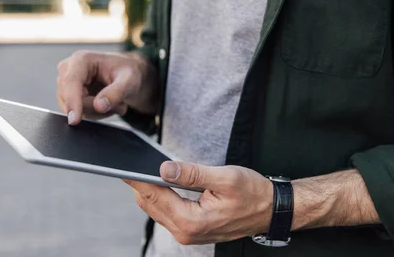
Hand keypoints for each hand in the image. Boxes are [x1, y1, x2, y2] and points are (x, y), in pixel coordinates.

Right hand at [57, 51, 156, 123]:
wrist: (127, 75)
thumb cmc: (128, 72)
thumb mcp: (129, 80)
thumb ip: (116, 92)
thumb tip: (99, 106)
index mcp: (82, 59)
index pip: (70, 82)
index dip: (72, 102)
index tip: (75, 120)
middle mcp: (68, 69)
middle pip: (73, 99)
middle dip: (96, 107)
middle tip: (118, 103)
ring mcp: (66, 84)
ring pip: (75, 109)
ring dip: (98, 112)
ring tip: (114, 101)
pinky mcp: (68, 95)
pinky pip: (78, 113)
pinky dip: (95, 113)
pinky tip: (106, 104)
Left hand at [124, 161, 273, 244]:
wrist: (270, 211)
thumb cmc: (253, 194)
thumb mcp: (225, 178)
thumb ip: (193, 173)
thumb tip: (164, 169)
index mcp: (192, 221)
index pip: (154, 196)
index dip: (137, 178)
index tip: (123, 164)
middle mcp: (186, 232)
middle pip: (150, 204)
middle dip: (139, 183)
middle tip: (128, 160)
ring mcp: (187, 233)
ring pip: (155, 209)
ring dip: (147, 189)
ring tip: (138, 167)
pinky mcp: (190, 228)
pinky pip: (165, 211)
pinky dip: (158, 196)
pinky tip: (156, 181)